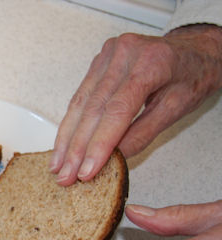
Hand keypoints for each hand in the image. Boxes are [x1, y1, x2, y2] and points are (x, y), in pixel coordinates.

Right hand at [50, 24, 221, 185]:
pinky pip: (80, 95)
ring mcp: (109, 54)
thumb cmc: (192, 74)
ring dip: (67, 138)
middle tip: (67, 175)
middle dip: (77, 147)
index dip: (98, 145)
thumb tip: (113, 159)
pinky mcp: (99, 60)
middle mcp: (125, 53)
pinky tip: (63, 143)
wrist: (195, 49)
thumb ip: (143, 134)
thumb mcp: (176, 108)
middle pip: (94, 109)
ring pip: (81, 104)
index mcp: (151, 63)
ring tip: (58, 165)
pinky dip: (71, 122)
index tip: (86, 170)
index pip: (116, 111)